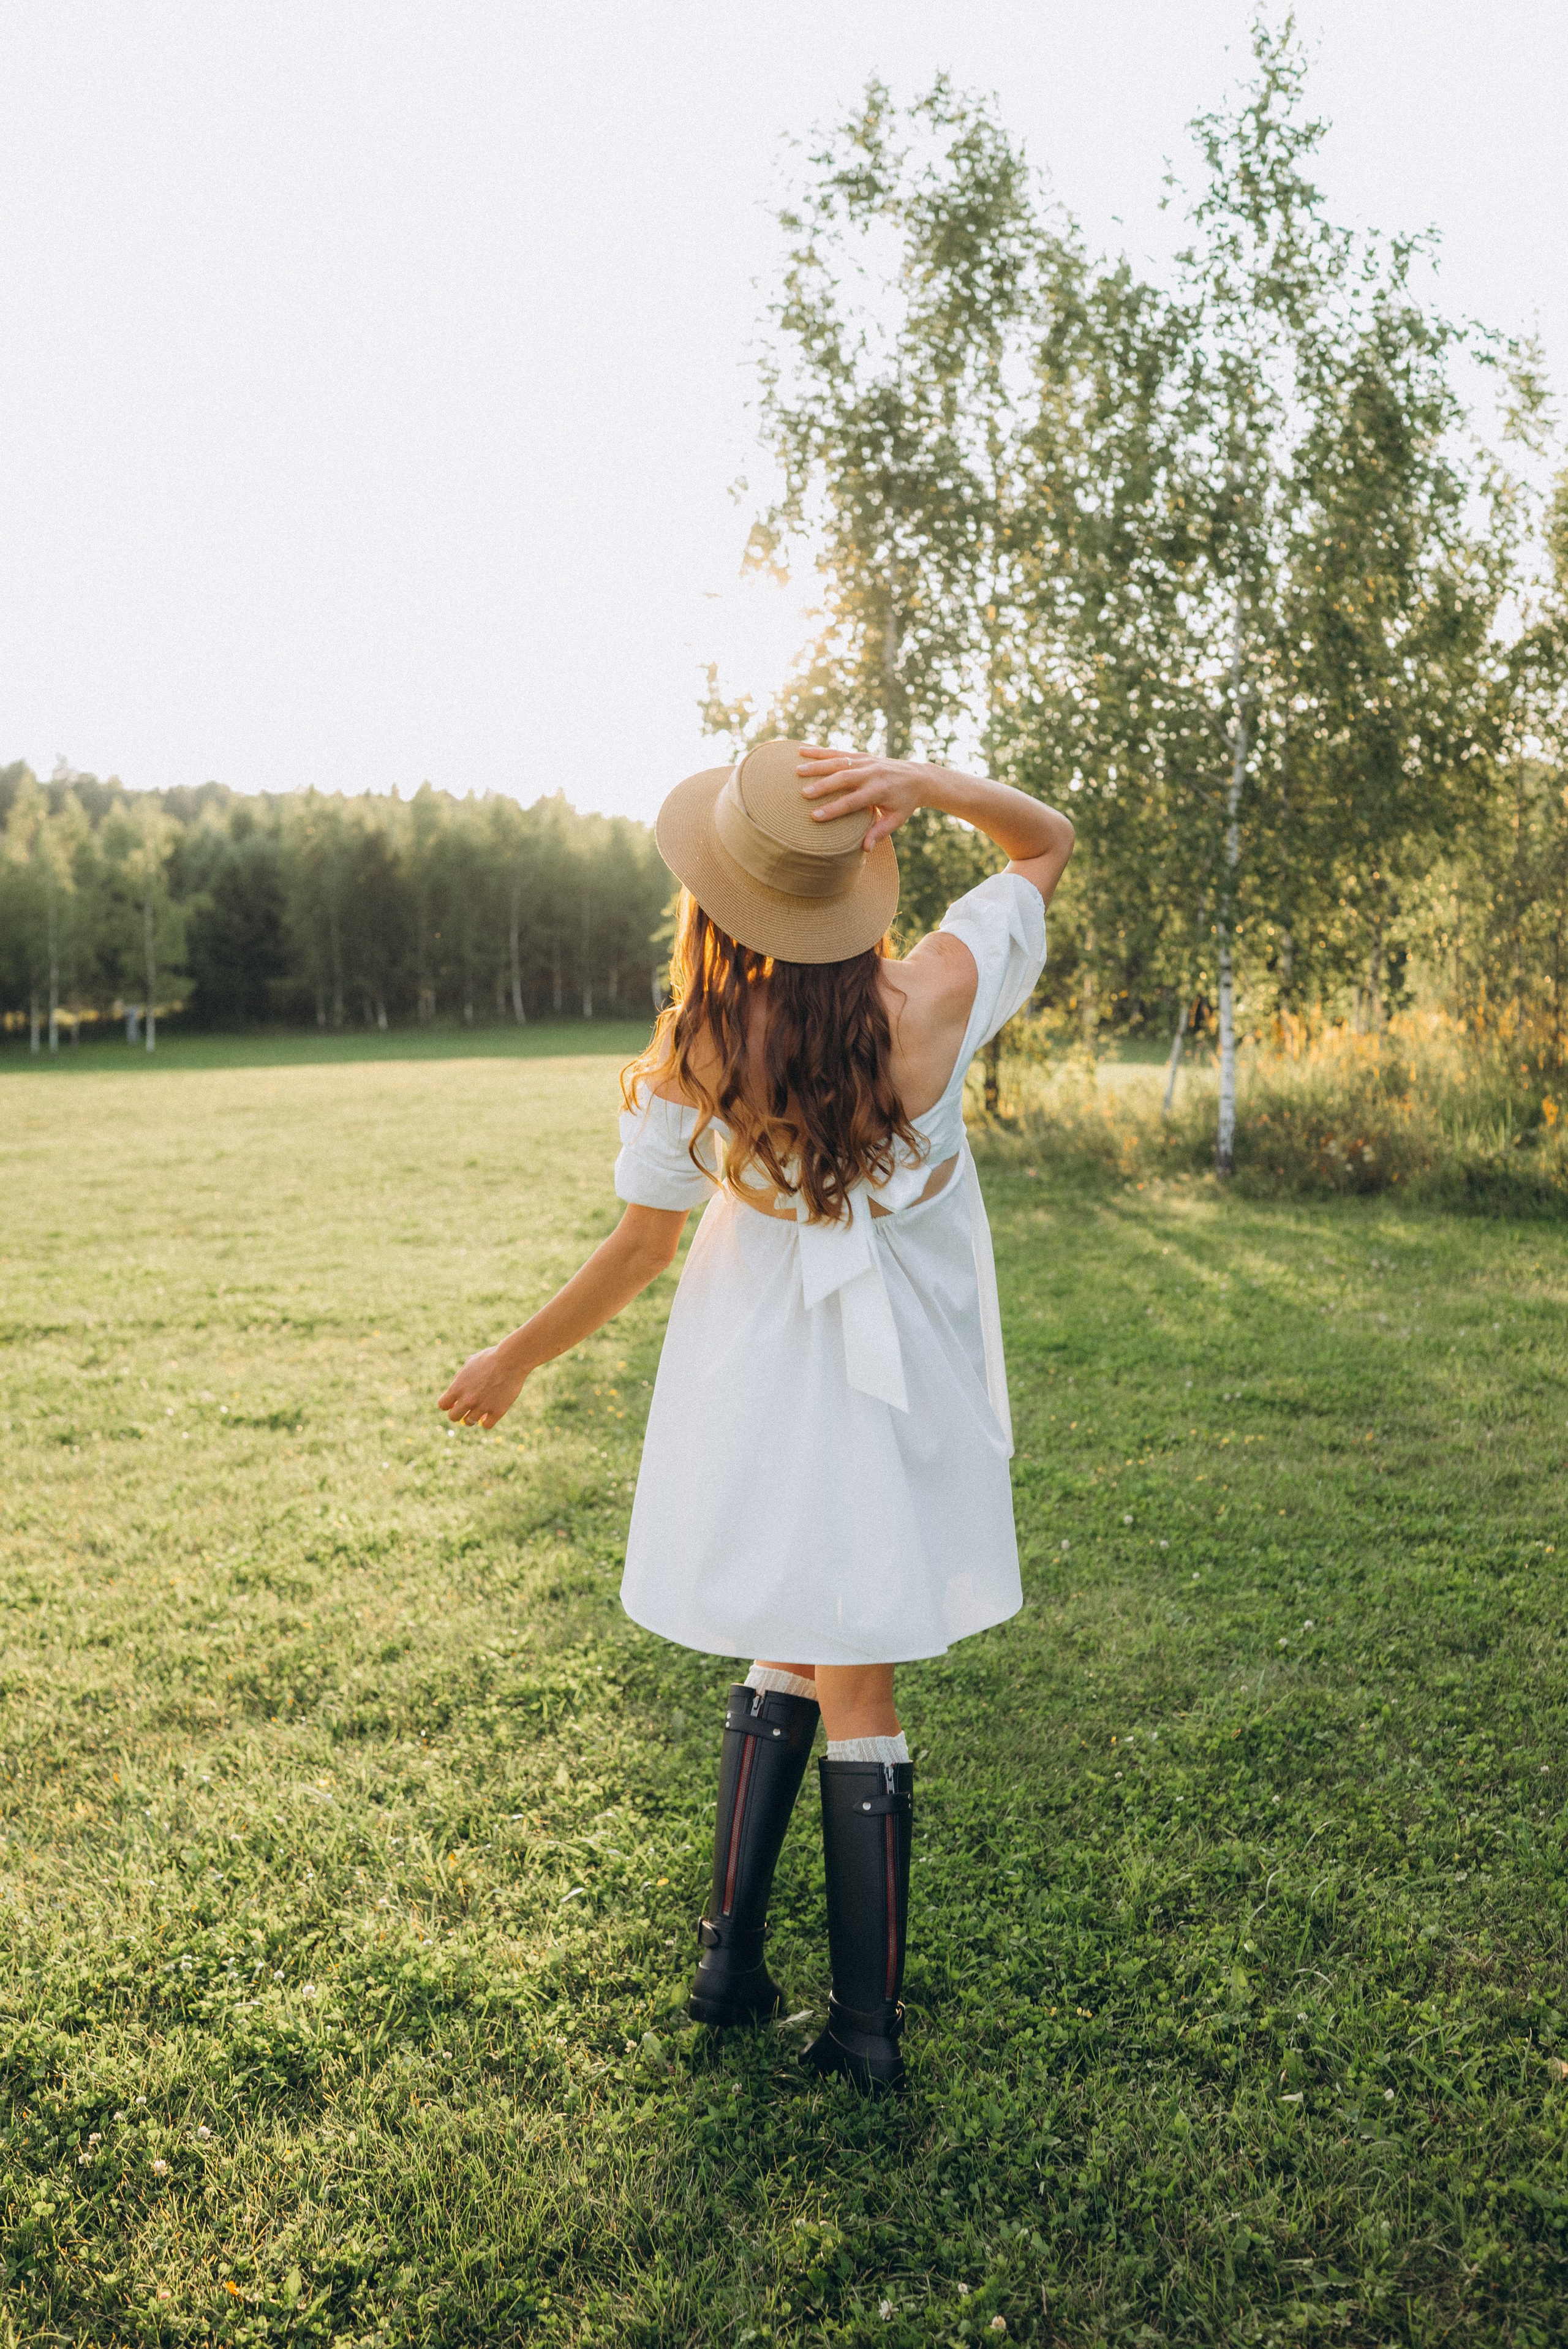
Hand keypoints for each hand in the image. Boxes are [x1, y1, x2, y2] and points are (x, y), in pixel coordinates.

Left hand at [437, 1344, 527, 1429]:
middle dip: (458, 1413)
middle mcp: (467, 1400)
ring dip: (473, 1417)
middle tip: (466, 1408)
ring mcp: (482, 1407)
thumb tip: (454, 1392)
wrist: (511, 1360)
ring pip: (469, 1422)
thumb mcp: (470, 1364)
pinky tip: (490, 1414)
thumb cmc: (491, 1358)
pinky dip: (487, 1421)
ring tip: (480, 1409)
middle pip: (453, 1417)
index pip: (443, 1405)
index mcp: (457, 1387)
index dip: (448, 1404)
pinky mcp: (497, 1411)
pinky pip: (486, 1425)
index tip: (454, 1402)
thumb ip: (460, 1379)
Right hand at [796, 747, 930, 850]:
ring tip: (796, 770)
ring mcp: (866, 762)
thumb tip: (865, 850)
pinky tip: (801, 751)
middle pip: (844, 779)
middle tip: (803, 794)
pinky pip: (839, 752)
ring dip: (817, 765)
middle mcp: (872, 773)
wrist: (919, 777)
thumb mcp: (897, 820)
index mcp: (880, 791)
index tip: (814, 817)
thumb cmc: (905, 803)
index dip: (833, 809)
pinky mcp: (862, 755)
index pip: (853, 802)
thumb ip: (880, 833)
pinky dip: (820, 751)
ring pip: (839, 761)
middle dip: (823, 786)